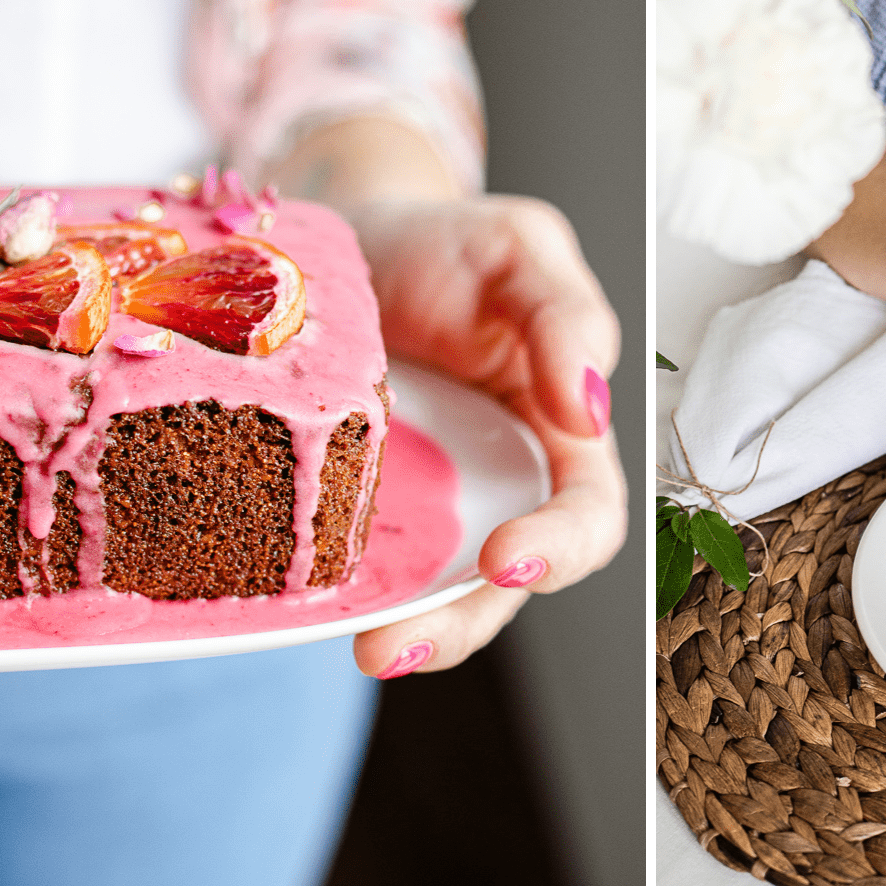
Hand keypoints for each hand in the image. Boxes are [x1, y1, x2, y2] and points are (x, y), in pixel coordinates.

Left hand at [345, 196, 626, 677]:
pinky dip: (332, 595)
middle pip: (505, 585)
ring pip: (430, 592)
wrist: (344, 235)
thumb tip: (589, 409)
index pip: (587, 512)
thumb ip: (566, 317)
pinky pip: (350, 564)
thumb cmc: (445, 244)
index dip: (561, 546)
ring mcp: (422, 505)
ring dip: (405, 632)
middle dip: (462, 622)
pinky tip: (296, 606)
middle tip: (399, 643)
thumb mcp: (518, 249)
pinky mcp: (351, 509)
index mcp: (558, 432)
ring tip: (366, 650)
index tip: (507, 556)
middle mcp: (496, 485)